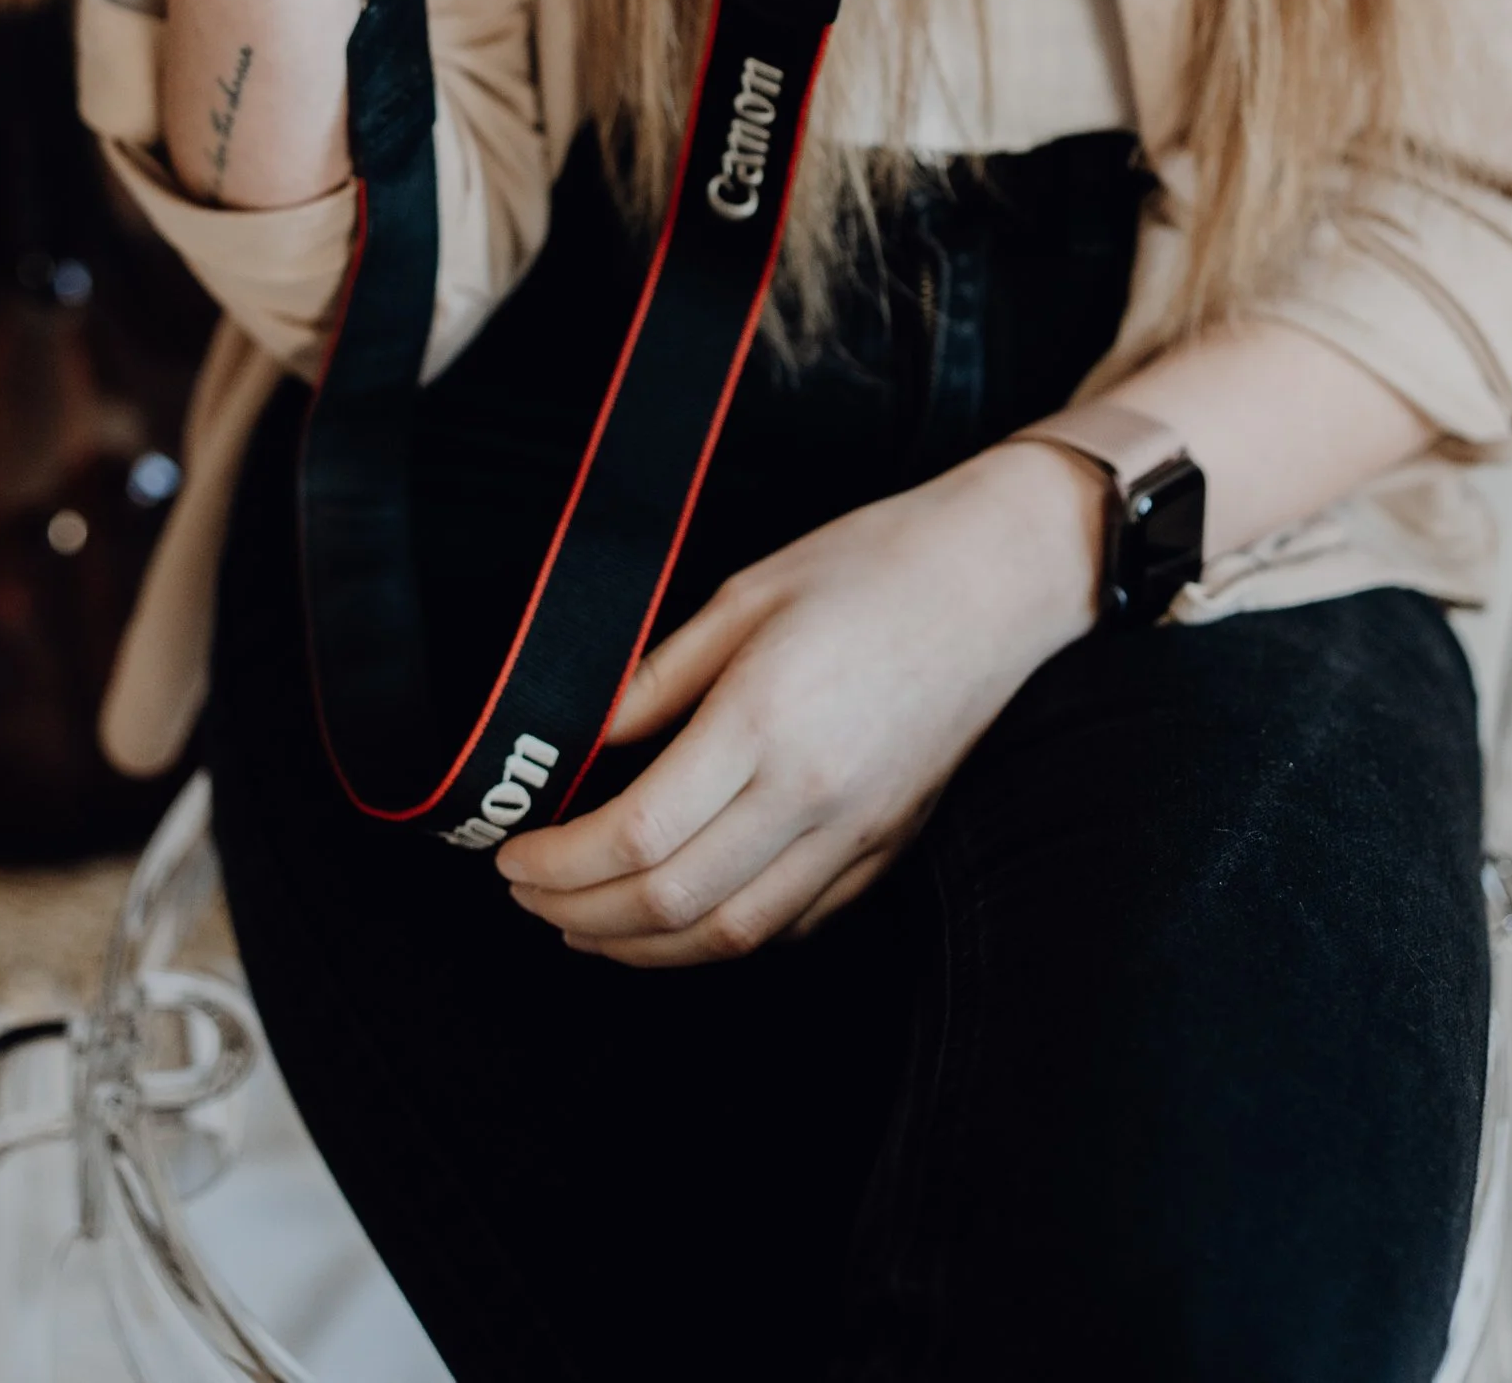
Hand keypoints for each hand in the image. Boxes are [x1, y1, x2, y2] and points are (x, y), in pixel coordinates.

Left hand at [496, 442, 1102, 966]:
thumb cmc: (875, 565)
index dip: (559, 863)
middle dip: (582, 915)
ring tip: (587, 924)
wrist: (1000, 580)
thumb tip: (582, 739)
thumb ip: (658, 678)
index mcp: (766, 720)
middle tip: (531, 898)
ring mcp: (856, 832)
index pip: (637, 834)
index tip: (512, 857)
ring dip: (642, 947)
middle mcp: (812, 794)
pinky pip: (791, 923)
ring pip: (731, 935)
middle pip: (673, 903)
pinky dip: (720, 938)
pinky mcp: (886, 847)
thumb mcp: (746, 593)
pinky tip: (681, 916)